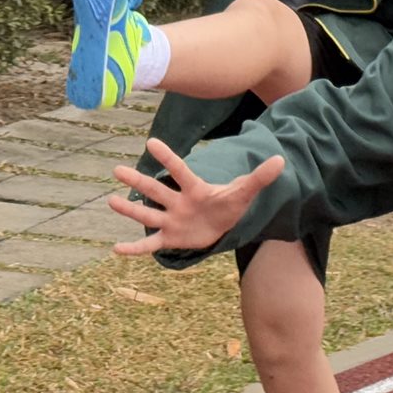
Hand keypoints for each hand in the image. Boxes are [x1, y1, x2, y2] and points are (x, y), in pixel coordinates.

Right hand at [107, 138, 285, 255]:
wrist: (222, 225)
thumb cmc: (229, 203)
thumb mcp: (245, 192)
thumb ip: (260, 177)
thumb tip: (281, 159)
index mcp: (195, 189)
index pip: (180, 171)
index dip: (168, 158)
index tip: (151, 142)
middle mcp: (178, 203)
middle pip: (156, 191)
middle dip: (138, 181)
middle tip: (117, 169)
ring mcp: (171, 220)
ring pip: (148, 216)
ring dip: (130, 210)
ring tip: (111, 201)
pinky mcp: (169, 239)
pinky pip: (149, 245)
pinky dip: (134, 249)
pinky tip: (116, 250)